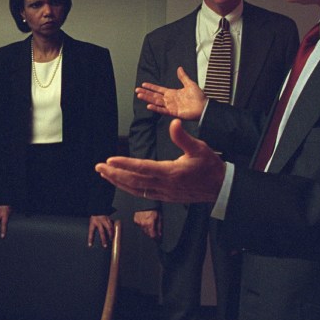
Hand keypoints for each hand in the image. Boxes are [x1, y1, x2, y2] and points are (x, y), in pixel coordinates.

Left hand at [88, 215, 113, 247]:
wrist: (98, 207)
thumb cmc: (94, 217)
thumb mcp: (91, 221)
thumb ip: (93, 228)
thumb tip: (92, 237)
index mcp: (93, 222)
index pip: (91, 231)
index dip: (90, 239)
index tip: (90, 245)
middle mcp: (99, 221)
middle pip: (101, 232)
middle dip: (103, 239)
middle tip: (105, 245)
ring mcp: (104, 220)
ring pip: (108, 228)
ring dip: (110, 234)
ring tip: (111, 239)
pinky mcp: (108, 218)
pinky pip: (112, 225)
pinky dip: (113, 229)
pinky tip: (114, 233)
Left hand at [96, 119, 224, 203]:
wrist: (220, 187)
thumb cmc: (210, 167)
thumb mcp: (199, 148)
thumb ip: (183, 137)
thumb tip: (174, 122)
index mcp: (171, 172)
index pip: (142, 168)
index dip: (124, 165)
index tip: (109, 161)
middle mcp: (164, 185)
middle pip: (133, 181)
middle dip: (114, 174)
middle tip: (98, 168)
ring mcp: (163, 193)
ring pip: (135, 189)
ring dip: (118, 182)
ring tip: (104, 175)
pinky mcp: (164, 196)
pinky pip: (142, 193)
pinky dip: (129, 188)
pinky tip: (121, 183)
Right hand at [133, 209, 161, 239]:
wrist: (146, 200)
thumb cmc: (154, 207)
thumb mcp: (160, 216)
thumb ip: (159, 227)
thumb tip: (160, 235)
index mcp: (150, 223)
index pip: (152, 236)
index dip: (156, 238)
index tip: (158, 239)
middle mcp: (143, 224)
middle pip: (148, 233)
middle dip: (152, 233)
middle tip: (155, 231)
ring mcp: (138, 222)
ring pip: (143, 230)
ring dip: (147, 229)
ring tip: (150, 224)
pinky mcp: (135, 219)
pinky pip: (140, 225)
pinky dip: (143, 224)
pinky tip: (145, 220)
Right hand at [136, 67, 206, 120]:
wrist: (204, 107)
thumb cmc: (199, 97)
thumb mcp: (190, 84)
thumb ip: (183, 77)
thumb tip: (179, 68)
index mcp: (173, 93)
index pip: (159, 89)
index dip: (151, 87)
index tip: (143, 84)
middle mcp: (170, 100)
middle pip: (155, 96)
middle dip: (146, 93)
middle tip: (137, 90)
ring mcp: (171, 106)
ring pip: (156, 102)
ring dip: (147, 99)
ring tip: (139, 96)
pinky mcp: (173, 112)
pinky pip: (163, 110)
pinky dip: (156, 108)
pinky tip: (149, 106)